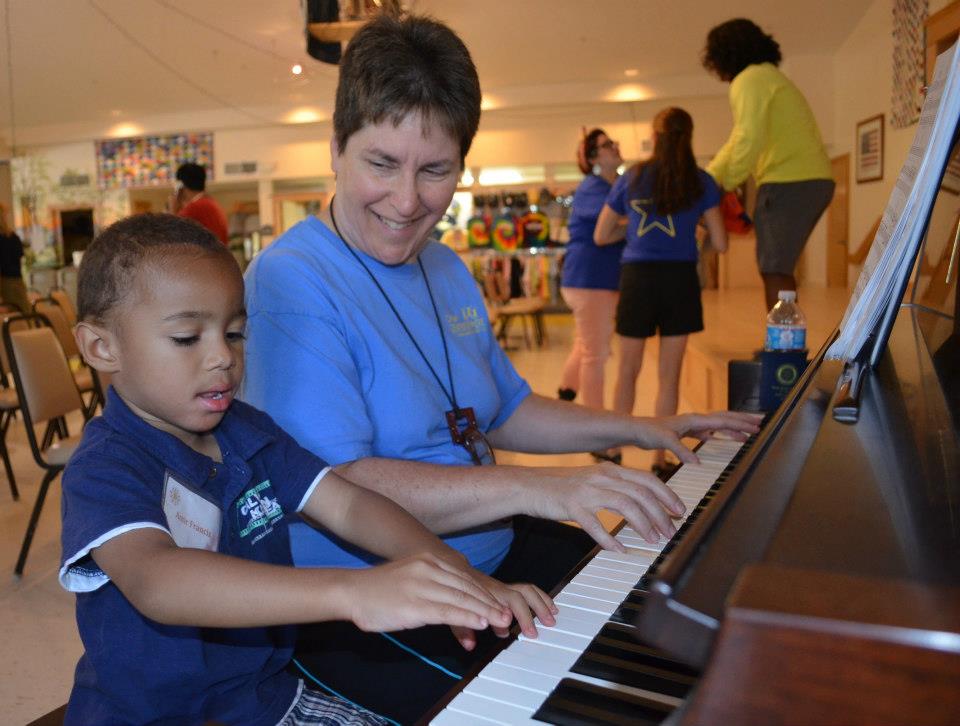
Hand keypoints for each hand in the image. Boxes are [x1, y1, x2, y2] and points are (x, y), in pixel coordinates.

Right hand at [346, 553, 510, 639]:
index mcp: (429, 560)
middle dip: (490, 603)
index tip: (499, 604)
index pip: (465, 577)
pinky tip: (480, 623)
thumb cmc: (380, 589)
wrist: (352, 591)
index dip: (485, 592)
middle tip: (508, 616)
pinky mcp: (415, 605)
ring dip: (485, 612)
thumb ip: (433, 581)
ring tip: (500, 621)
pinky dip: (467, 618)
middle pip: (468, 588)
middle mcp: (429, 569)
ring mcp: (423, 586)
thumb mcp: (412, 574)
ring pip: (462, 599)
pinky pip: (448, 611)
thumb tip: (454, 596)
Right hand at [528, 464, 685, 549]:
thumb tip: (641, 500)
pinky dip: (610, 539)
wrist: (528, 485)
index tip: (679, 511)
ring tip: (653, 540)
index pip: (647, 479)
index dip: (667, 495)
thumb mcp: (592, 479)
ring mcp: (587, 491)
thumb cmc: (560, 486)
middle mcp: (601, 477)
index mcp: (609, 470)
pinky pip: (596, 525)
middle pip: (641, 493)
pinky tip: (620, 549)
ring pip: (625, 505)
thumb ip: (615, 486)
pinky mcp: (572, 506)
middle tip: (670, 531)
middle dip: (661, 514)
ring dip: (644, 524)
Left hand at [639, 411, 761, 464]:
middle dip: (744, 420)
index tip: (757, 427)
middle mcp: (695, 420)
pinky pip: (709, 431)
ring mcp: (691, 425)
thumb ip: (681, 450)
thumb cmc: (648, 432)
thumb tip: (697, 462)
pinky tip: (723, 439)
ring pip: (718, 423)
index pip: (723, 420)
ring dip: (734, 426)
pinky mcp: (686, 431)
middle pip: (725, 417)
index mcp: (694, 420)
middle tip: (761, 423)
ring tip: (750, 432)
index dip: (741, 424)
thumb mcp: (665, 441)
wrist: (635, 430)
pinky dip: (720, 434)